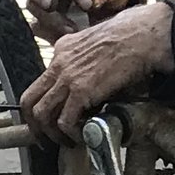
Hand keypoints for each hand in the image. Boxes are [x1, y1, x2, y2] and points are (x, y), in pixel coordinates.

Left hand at [19, 0, 174, 140]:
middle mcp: (59, 62)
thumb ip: (89, 61)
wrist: (144, 34)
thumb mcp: (99, 44)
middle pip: (30, 99)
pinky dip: (70, 134)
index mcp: (63, 49)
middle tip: (44, 138)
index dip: (43, 103)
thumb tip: (95, 82)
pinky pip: (65, 120)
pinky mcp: (81, 89)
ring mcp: (68, 76)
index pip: (41, 82)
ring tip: (66, 141)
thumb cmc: (131, 36)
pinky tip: (81, 136)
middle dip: (33, 124)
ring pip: (41, 113)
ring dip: (51, 133)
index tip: (49, 118)